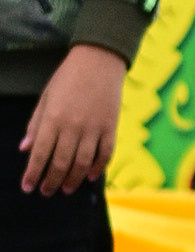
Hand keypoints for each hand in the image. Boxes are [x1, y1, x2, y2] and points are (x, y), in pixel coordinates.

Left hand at [20, 43, 125, 195]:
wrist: (99, 59)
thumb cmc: (68, 77)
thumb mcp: (46, 97)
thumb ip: (36, 124)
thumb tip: (25, 148)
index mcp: (53, 118)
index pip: (40, 154)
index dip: (33, 173)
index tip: (28, 187)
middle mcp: (73, 126)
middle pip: (61, 163)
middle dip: (52, 181)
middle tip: (47, 191)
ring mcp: (94, 127)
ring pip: (82, 162)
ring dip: (73, 179)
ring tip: (66, 189)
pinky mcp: (111, 126)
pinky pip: (105, 153)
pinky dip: (98, 167)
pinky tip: (89, 176)